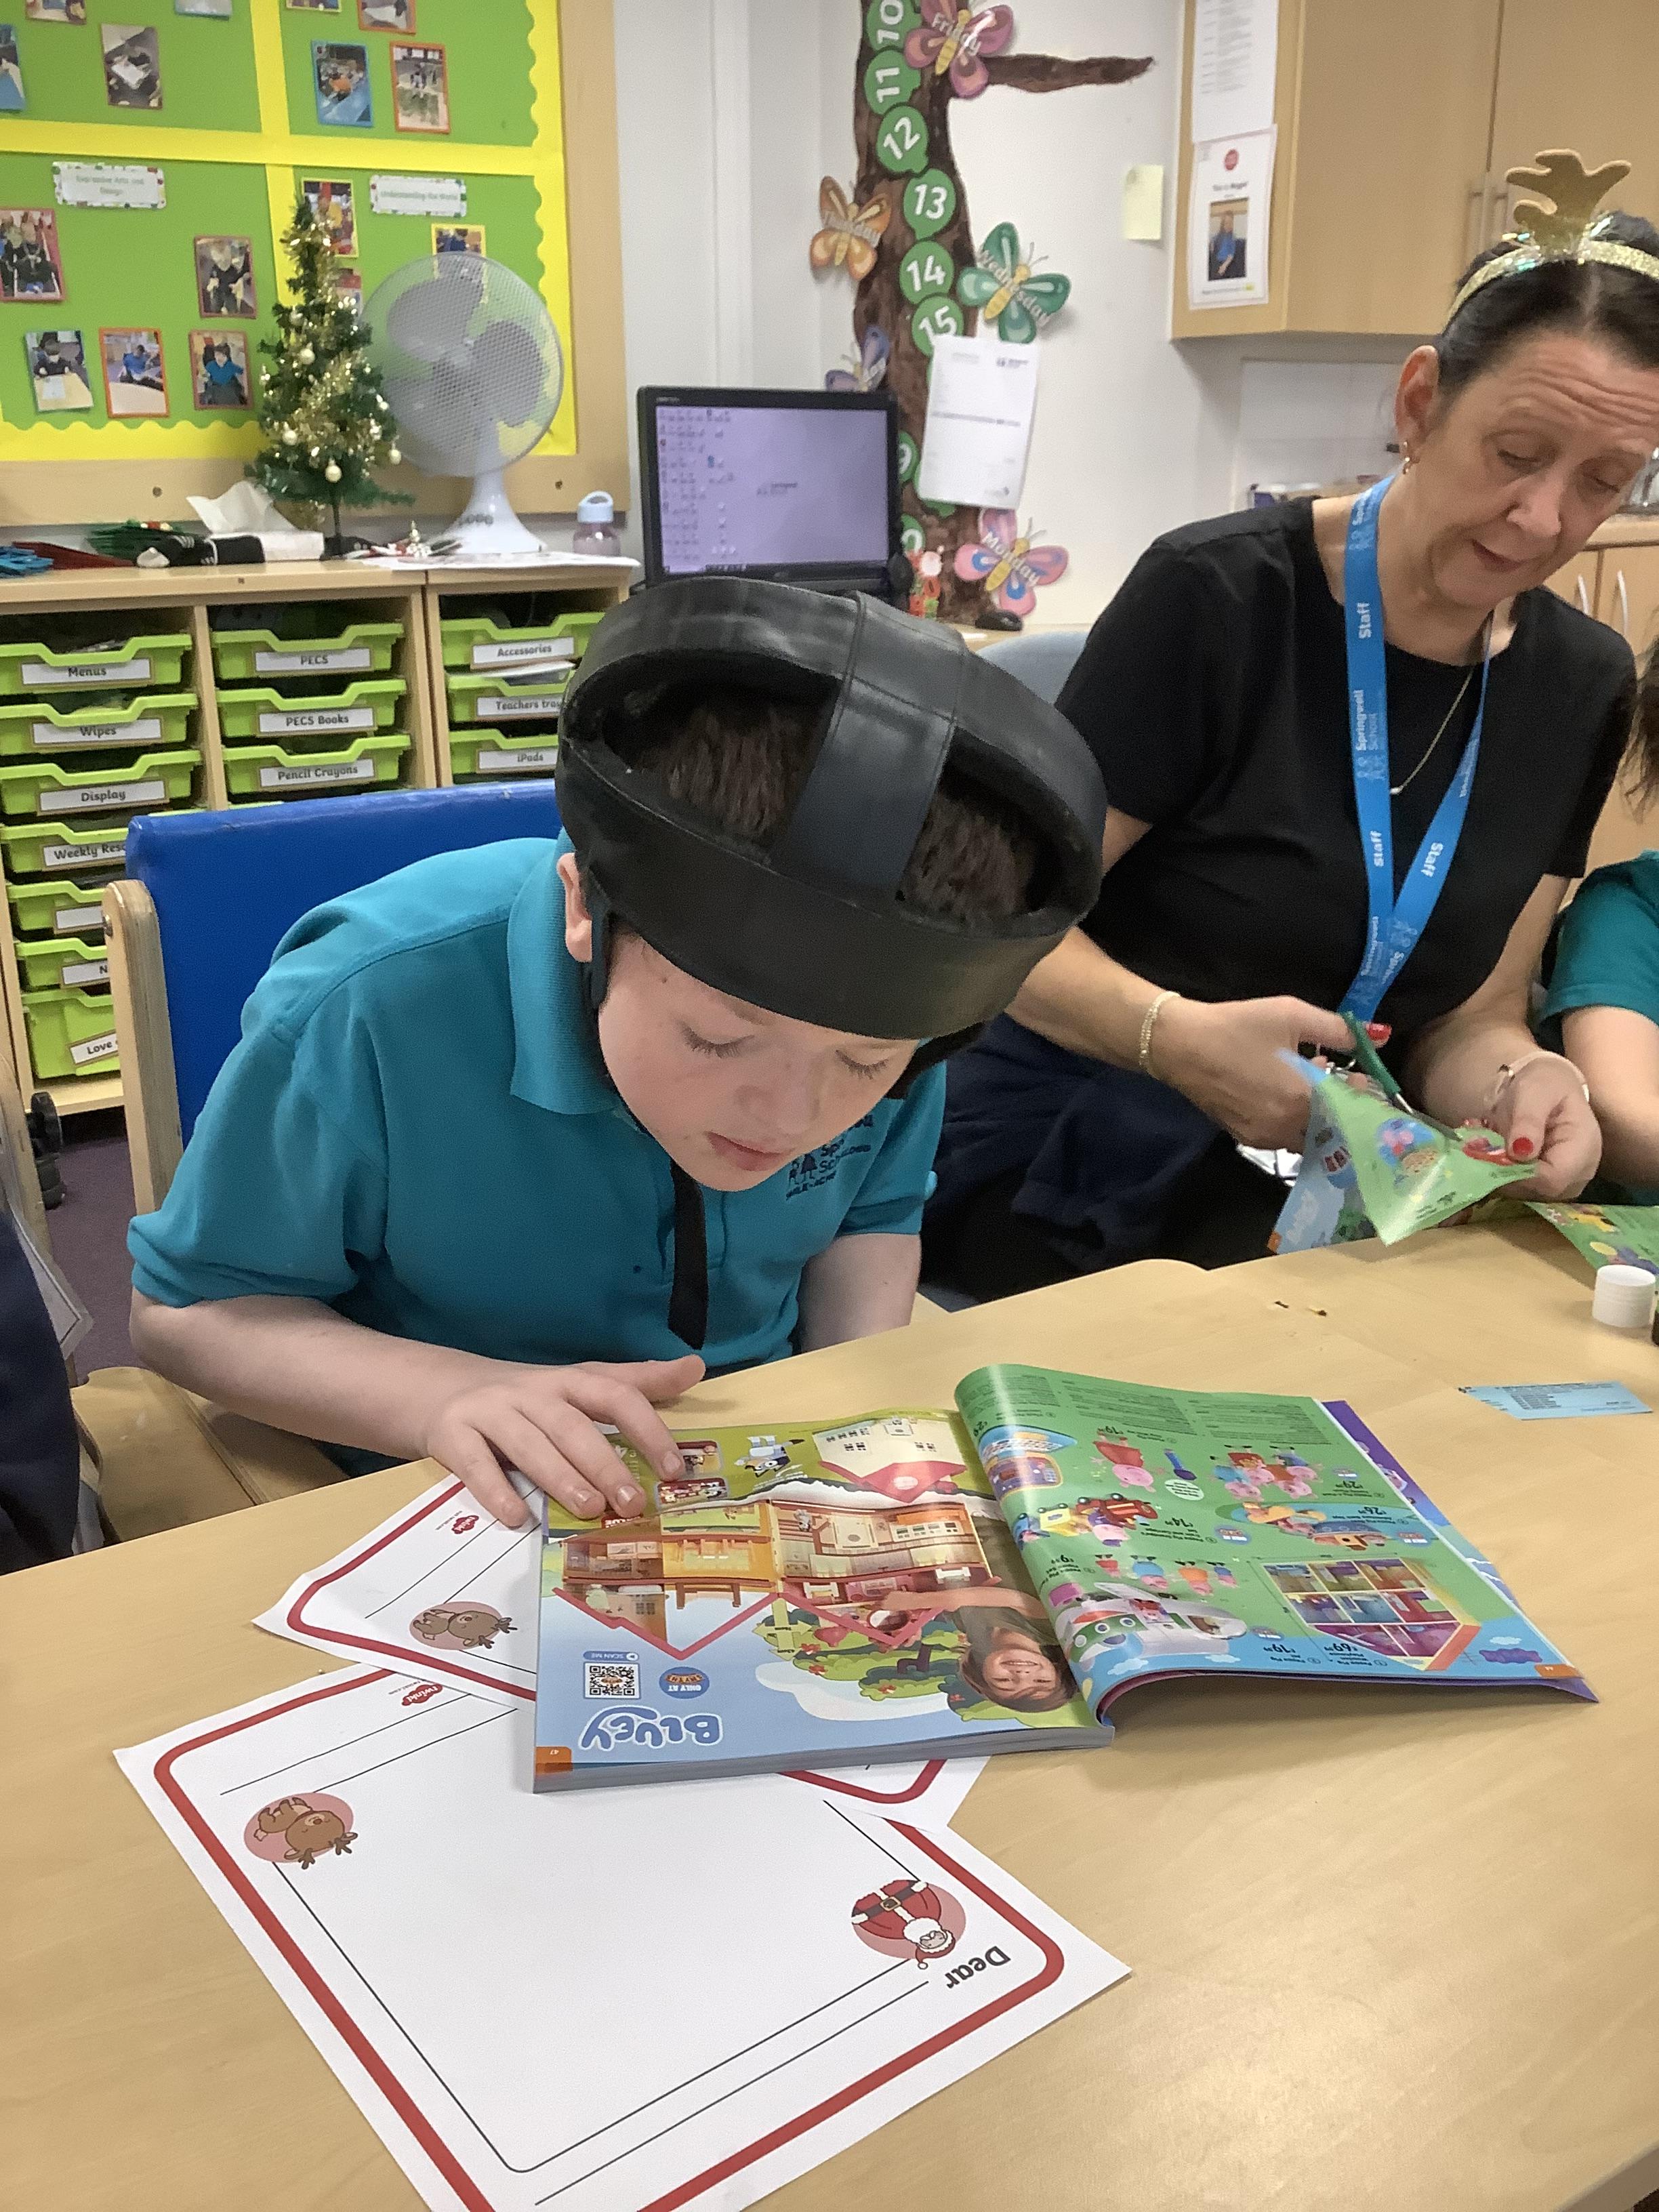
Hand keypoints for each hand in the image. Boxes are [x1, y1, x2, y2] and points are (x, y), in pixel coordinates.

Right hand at [422, 1354, 704, 1528]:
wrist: (438, 1388)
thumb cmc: (526, 1397)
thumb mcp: (579, 1384)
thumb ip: (635, 1382)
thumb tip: (694, 1367)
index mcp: (567, 1381)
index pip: (614, 1395)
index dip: (646, 1429)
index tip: (674, 1468)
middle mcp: (530, 1392)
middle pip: (571, 1425)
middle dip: (604, 1464)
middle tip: (633, 1503)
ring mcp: (488, 1412)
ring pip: (528, 1444)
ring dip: (561, 1477)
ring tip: (590, 1509)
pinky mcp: (451, 1435)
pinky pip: (475, 1464)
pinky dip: (496, 1491)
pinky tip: (517, 1518)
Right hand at [1151, 994, 1354, 1147]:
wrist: (1179, 1045)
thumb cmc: (1237, 1026)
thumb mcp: (1291, 1015)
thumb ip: (1339, 1029)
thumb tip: (1380, 1034)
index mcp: (1302, 1099)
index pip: (1352, 1111)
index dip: (1363, 1096)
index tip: (1360, 1076)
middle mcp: (1286, 1128)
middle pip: (1333, 1129)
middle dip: (1343, 1107)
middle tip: (1341, 1080)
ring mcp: (1264, 1137)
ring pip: (1309, 1136)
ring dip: (1319, 1116)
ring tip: (1310, 1084)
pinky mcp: (1246, 1138)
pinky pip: (1284, 1137)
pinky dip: (1294, 1121)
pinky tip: (1285, 1095)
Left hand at [1487, 1055, 1600, 1199]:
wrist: (1547, 1086)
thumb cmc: (1544, 1084)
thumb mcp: (1534, 1092)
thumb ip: (1528, 1120)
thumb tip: (1520, 1153)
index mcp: (1584, 1147)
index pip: (1554, 1179)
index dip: (1521, 1176)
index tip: (1492, 1159)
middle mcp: (1580, 1172)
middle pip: (1541, 1193)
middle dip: (1507, 1177)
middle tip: (1482, 1154)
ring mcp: (1566, 1182)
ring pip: (1529, 1196)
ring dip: (1501, 1178)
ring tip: (1487, 1152)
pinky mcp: (1549, 1185)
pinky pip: (1524, 1192)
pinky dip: (1503, 1178)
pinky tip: (1492, 1159)